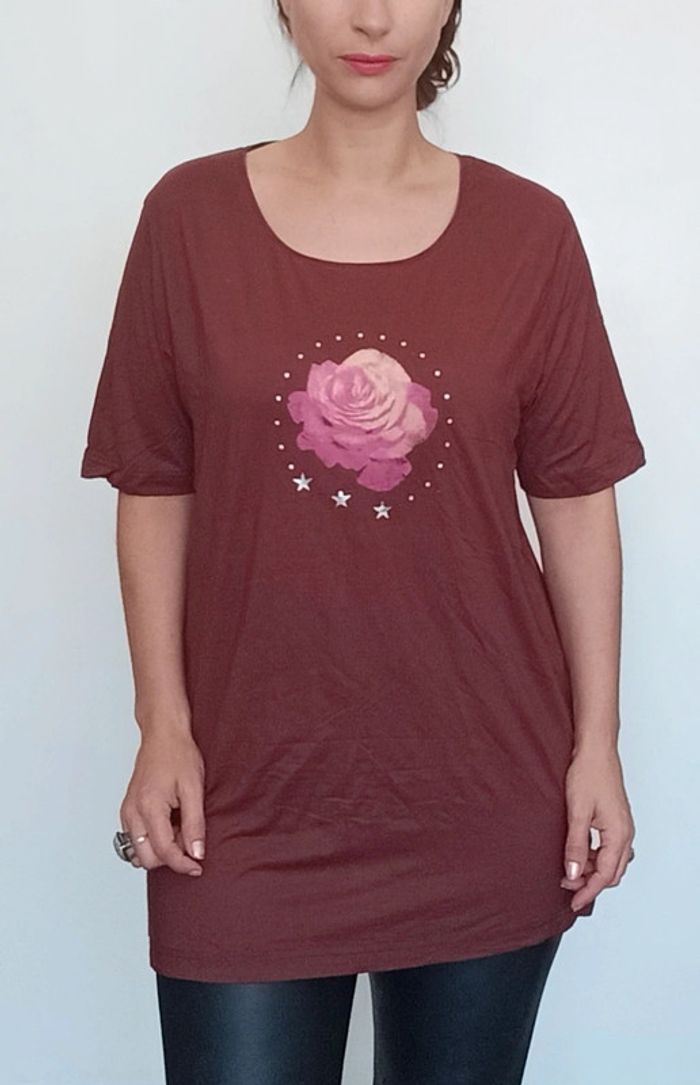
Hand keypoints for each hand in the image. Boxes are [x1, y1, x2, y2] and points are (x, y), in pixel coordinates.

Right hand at [119, 729, 206, 874]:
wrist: (163, 734)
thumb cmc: (178, 754)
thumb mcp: (194, 788)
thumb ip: (195, 824)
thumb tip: (196, 853)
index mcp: (148, 807)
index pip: (163, 852)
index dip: (183, 864)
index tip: (198, 867)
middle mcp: (132, 812)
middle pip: (147, 858)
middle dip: (171, 857)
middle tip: (190, 839)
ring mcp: (127, 811)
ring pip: (139, 851)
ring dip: (160, 849)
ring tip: (180, 828)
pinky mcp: (127, 809)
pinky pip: (136, 838)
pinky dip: (153, 839)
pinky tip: (169, 823)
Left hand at [560, 745, 635, 910]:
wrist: (595, 750)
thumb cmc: (588, 774)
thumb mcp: (577, 812)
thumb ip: (575, 845)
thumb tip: (573, 874)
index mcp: (618, 835)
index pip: (605, 875)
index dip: (588, 891)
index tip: (573, 902)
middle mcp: (624, 833)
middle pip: (611, 872)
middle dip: (589, 883)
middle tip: (565, 885)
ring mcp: (621, 827)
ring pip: (609, 861)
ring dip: (590, 869)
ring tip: (567, 869)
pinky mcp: (614, 820)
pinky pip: (607, 848)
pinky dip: (593, 856)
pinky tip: (576, 853)